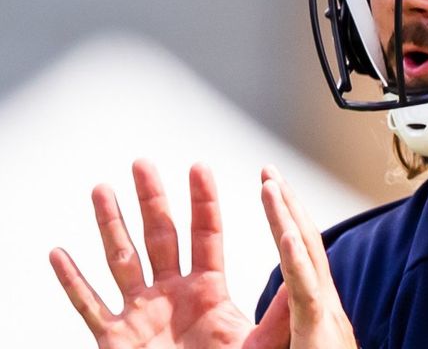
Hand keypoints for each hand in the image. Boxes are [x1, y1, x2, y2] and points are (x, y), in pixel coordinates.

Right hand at [49, 160, 290, 348]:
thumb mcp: (257, 345)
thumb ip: (277, 315)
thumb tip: (302, 281)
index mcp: (209, 292)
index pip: (206, 236)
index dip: (202, 201)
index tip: (199, 166)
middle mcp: (172, 296)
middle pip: (160, 237)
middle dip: (152, 200)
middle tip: (143, 162)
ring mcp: (141, 315)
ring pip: (121, 260)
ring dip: (110, 225)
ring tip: (103, 188)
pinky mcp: (115, 341)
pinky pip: (89, 307)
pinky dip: (72, 282)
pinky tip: (59, 253)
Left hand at [260, 165, 357, 348]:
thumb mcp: (302, 347)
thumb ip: (294, 328)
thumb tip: (292, 315)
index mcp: (315, 313)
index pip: (300, 255)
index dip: (288, 220)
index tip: (274, 191)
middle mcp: (324, 308)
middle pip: (304, 244)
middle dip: (287, 204)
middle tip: (270, 172)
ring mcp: (326, 317)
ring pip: (306, 256)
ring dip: (287, 217)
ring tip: (271, 186)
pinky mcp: (321, 332)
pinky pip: (306, 289)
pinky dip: (296, 258)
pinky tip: (283, 231)